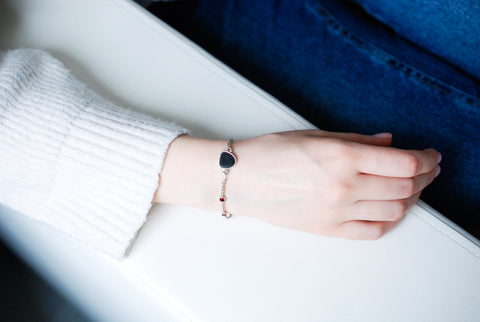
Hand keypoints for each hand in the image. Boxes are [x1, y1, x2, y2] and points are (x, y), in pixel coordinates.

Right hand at [154, 130, 440, 239]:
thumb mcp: (314, 135)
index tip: (430, 155)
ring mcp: (336, 211)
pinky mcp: (328, 229)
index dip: (425, 158)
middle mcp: (343, 185)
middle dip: (423, 177)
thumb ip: (357, 140)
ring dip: (409, 198)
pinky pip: (372, 231)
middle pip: (405, 187)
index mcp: (341, 156)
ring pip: (394, 210)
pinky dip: (388, 220)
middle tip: (425, 169)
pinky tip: (388, 209)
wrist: (241, 180)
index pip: (402, 162)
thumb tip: (388, 142)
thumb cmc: (270, 153)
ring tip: (408, 187)